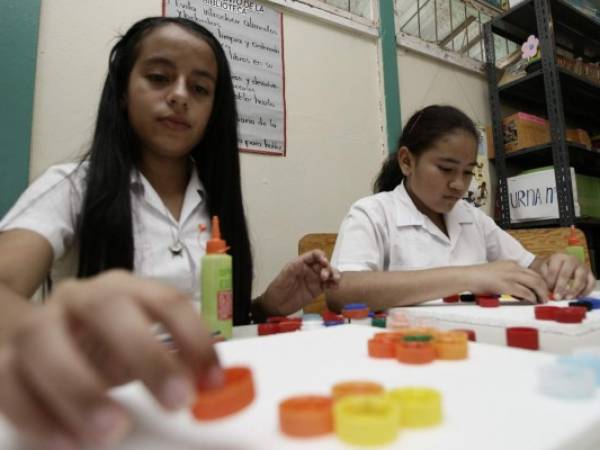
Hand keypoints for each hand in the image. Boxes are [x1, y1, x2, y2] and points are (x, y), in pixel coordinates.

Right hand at [0, 270, 221, 448]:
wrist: (32, 335)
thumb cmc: (101, 343)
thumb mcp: (140, 346)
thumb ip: (174, 361)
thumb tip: (212, 386)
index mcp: (123, 289)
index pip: (165, 300)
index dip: (194, 339)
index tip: (213, 382)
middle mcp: (79, 297)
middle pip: (108, 307)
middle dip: (147, 354)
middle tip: (177, 401)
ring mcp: (35, 323)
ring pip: (44, 341)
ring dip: (80, 389)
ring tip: (112, 432)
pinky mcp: (1, 358)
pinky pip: (8, 382)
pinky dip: (37, 416)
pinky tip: (67, 443)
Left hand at [259, 250, 340, 315]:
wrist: (276, 306)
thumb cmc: (277, 289)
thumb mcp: (283, 278)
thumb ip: (291, 269)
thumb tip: (300, 261)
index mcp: (301, 263)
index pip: (314, 255)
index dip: (321, 256)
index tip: (324, 261)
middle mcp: (309, 270)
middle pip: (324, 264)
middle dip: (328, 268)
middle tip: (324, 277)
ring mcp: (314, 280)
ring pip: (329, 274)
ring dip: (334, 274)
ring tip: (336, 280)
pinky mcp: (317, 290)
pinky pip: (328, 285)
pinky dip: (334, 284)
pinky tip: (335, 287)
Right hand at [467, 260, 548, 302]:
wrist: (466, 276)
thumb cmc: (477, 277)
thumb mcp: (495, 273)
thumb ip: (507, 278)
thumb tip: (515, 291)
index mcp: (510, 263)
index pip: (531, 271)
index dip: (539, 281)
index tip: (540, 289)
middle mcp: (513, 267)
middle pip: (537, 276)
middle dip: (543, 287)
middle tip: (545, 297)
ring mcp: (510, 275)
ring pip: (535, 283)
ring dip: (540, 293)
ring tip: (541, 301)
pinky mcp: (506, 285)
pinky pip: (525, 292)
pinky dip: (531, 297)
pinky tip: (532, 301)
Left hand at [536, 253, 595, 299]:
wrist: (562, 264)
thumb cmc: (551, 267)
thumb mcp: (543, 268)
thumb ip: (543, 276)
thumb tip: (544, 287)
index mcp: (558, 257)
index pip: (554, 269)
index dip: (551, 281)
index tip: (548, 289)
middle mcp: (572, 260)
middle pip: (566, 273)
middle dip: (561, 287)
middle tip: (557, 297)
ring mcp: (582, 267)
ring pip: (580, 278)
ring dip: (574, 290)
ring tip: (567, 298)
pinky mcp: (590, 274)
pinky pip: (591, 283)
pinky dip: (585, 291)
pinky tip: (577, 297)